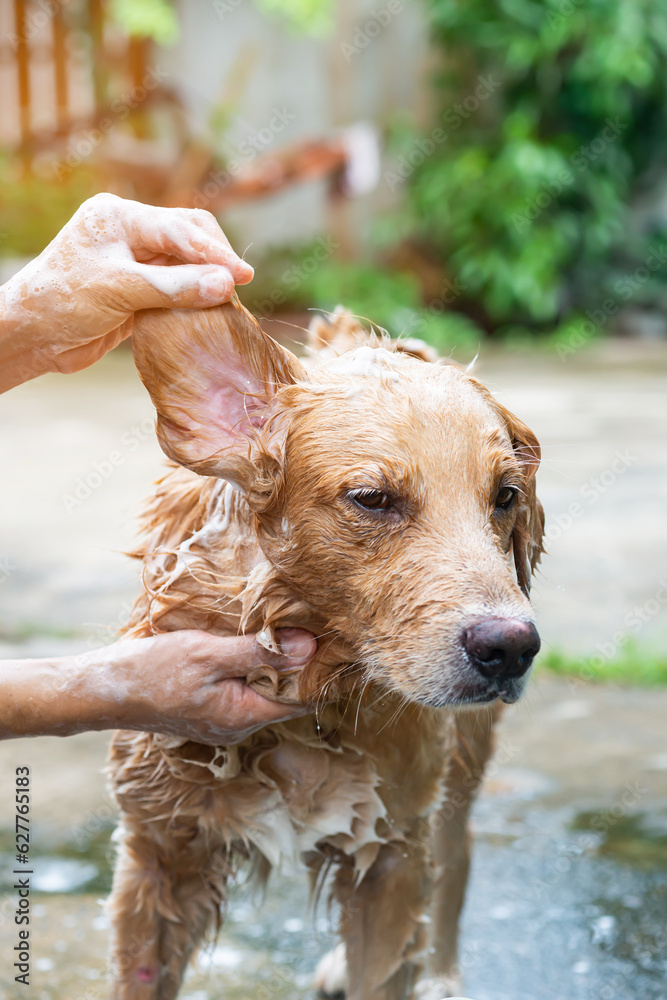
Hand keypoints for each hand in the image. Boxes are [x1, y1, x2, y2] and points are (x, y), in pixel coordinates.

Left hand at [0, 192, 253, 390]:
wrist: (32, 335)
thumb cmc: (63, 303)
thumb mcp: (119, 291)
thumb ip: (172, 286)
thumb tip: (225, 284)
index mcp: (119, 217)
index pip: (179, 228)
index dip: (215, 252)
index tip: (243, 275)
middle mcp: (129, 232)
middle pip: (189, 235)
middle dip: (215, 258)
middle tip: (240, 286)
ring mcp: (134, 259)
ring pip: (186, 262)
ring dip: (207, 279)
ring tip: (229, 301)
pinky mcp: (138, 288)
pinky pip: (177, 286)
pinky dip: (195, 297)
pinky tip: (210, 310)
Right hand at [107, 629, 316, 744]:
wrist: (104, 689)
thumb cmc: (153, 671)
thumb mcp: (208, 654)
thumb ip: (259, 653)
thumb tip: (308, 648)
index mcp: (243, 715)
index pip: (303, 701)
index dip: (323, 673)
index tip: (339, 643)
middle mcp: (238, 723)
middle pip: (287, 696)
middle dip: (304, 666)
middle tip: (321, 628)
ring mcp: (223, 718)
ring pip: (266, 691)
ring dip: (278, 665)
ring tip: (293, 629)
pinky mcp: (210, 708)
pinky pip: (245, 689)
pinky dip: (256, 668)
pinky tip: (256, 643)